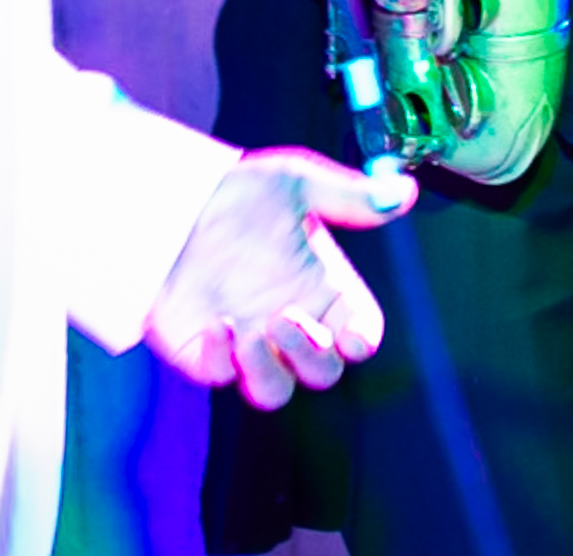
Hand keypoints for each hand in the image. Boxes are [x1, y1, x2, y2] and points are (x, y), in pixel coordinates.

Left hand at [142, 147, 411, 406]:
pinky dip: (223, 360)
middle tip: (285, 318)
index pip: (360, 332)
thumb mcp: (296, 183)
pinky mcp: (205, 352)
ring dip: (270, 370)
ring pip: (275, 390)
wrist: (169, 202)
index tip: (354, 334)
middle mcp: (291, 320)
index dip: (362, 340)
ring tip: (250, 331)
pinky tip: (216, 325)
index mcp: (323, 288)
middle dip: (311, 355)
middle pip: (322, 371)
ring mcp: (249, 341)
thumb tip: (402, 192)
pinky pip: (222, 377)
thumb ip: (350, 197)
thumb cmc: (237, 192)